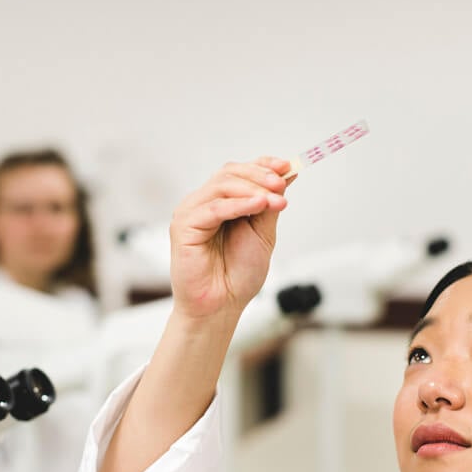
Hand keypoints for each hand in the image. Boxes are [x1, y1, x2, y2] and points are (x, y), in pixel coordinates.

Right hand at [169, 157, 290, 320]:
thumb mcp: (262, 233)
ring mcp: (191, 213)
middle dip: (260, 176)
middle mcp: (203, 204)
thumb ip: (269, 205)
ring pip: (222, 185)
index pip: (239, 172)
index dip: (262, 165)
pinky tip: (258, 205)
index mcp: (221, 203)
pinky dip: (238, 204)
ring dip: (253, 189)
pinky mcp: (184, 227)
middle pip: (230, 174)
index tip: (287, 166)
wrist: (221, 306)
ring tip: (276, 199)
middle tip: (282, 185)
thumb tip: (285, 175)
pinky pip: (213, 208)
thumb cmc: (237, 276)